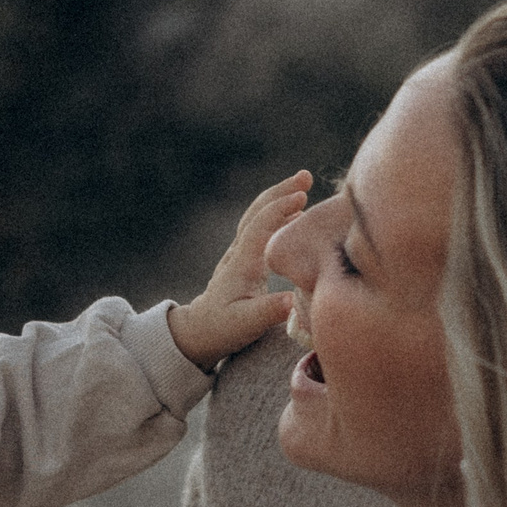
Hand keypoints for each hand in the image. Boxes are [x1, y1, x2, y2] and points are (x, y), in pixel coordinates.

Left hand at [166, 171, 308, 368]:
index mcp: (241, 264)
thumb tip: (292, 301)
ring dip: (279, 197)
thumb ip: (269, 312)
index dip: (279, 209)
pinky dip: (279, 214)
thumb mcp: (246, 324)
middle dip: (280, 191)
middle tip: (306, 176)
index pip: (259, 227)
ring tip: (304, 185)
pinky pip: (262, 228)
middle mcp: (239, 253)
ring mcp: (241, 253)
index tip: (302, 196)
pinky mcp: (246, 259)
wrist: (200, 331)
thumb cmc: (223, 328)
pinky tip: (297, 214)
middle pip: (257, 212)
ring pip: (258, 216)